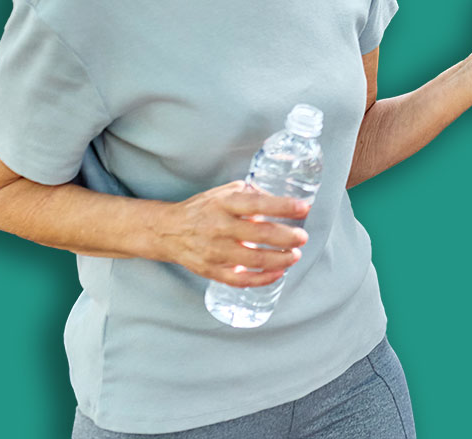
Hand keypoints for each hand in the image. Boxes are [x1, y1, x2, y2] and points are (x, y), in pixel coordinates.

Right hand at [158, 181, 310, 286]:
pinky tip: (278, 273)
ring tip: (294, 255)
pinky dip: (262, 278)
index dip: (282, 206)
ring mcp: (215, 251)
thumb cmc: (203, 209)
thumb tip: (282, 201)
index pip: (257, 203)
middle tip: (302, 237)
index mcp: (224, 203)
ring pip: (254, 259)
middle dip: (287, 236)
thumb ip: (252, 194)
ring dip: (280, 259)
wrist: (168, 231)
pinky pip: (241, 279)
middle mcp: (220, 226)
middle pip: (260, 233)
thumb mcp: (225, 192)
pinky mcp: (212, 270)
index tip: (303, 207)